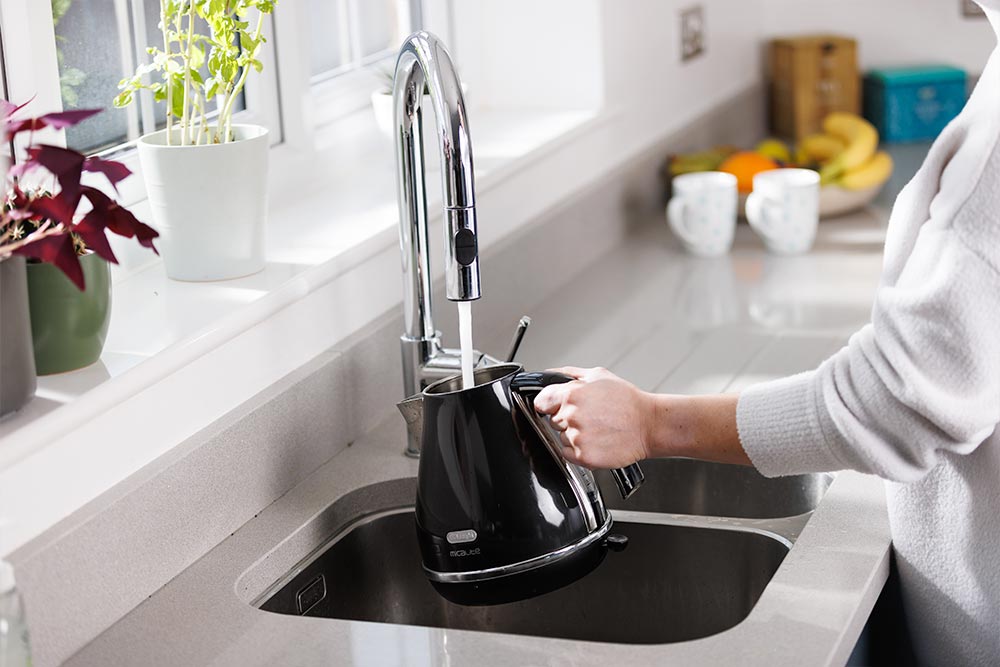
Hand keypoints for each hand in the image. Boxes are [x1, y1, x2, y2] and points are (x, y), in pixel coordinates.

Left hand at [533, 366, 654, 468]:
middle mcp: (571, 416)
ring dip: (574, 434)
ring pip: (561, 437)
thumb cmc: (628, 401)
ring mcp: (576, 438)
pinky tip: (596, 440)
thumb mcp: (598, 375)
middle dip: (566, 418)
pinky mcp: (583, 456)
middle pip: (553, 420)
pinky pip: (568, 454)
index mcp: (571, 395)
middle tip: (590, 416)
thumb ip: (569, 374)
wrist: (649, 425)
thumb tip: (550, 375)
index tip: (556, 406)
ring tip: (597, 428)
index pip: (541, 402)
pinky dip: (578, 449)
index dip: (549, 403)